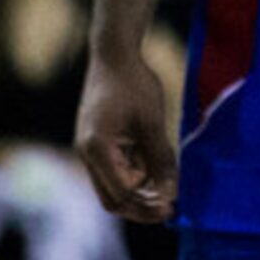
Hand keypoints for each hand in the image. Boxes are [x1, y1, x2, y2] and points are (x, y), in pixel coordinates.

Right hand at [75, 45, 178, 222]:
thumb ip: (159, 159)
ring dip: (140, 190)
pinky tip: (158, 167)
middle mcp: (87, 153)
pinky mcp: (97, 142)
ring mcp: (90, 149)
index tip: (172, 206)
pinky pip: (116, 168)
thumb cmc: (134, 83)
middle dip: (141, 206)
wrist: (114, 53)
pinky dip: (136, 173)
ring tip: (169, 186)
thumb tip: (171, 193)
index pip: (120, 194)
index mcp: (96, 149)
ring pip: (114, 185)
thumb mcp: (152, 122)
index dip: (146, 206)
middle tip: (171, 207)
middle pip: (112, 198)